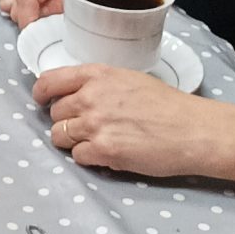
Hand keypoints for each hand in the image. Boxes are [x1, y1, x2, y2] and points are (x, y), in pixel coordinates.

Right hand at [0, 0, 69, 27]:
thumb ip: (59, 10)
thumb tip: (42, 24)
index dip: (27, 19)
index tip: (32, 33)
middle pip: (15, 1)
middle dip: (26, 17)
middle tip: (44, 22)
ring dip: (19, 11)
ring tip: (39, 11)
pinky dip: (15, 4)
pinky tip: (32, 5)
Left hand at [33, 59, 215, 177]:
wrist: (192, 130)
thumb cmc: (167, 105)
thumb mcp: (128, 79)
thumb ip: (98, 84)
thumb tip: (75, 94)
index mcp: (96, 75)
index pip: (49, 81)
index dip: (42, 94)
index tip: (42, 101)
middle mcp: (91, 97)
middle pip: (54, 113)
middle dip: (65, 121)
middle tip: (85, 127)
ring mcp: (95, 125)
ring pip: (60, 136)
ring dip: (73, 141)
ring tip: (96, 142)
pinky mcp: (103, 150)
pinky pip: (78, 156)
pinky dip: (88, 158)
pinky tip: (107, 153)